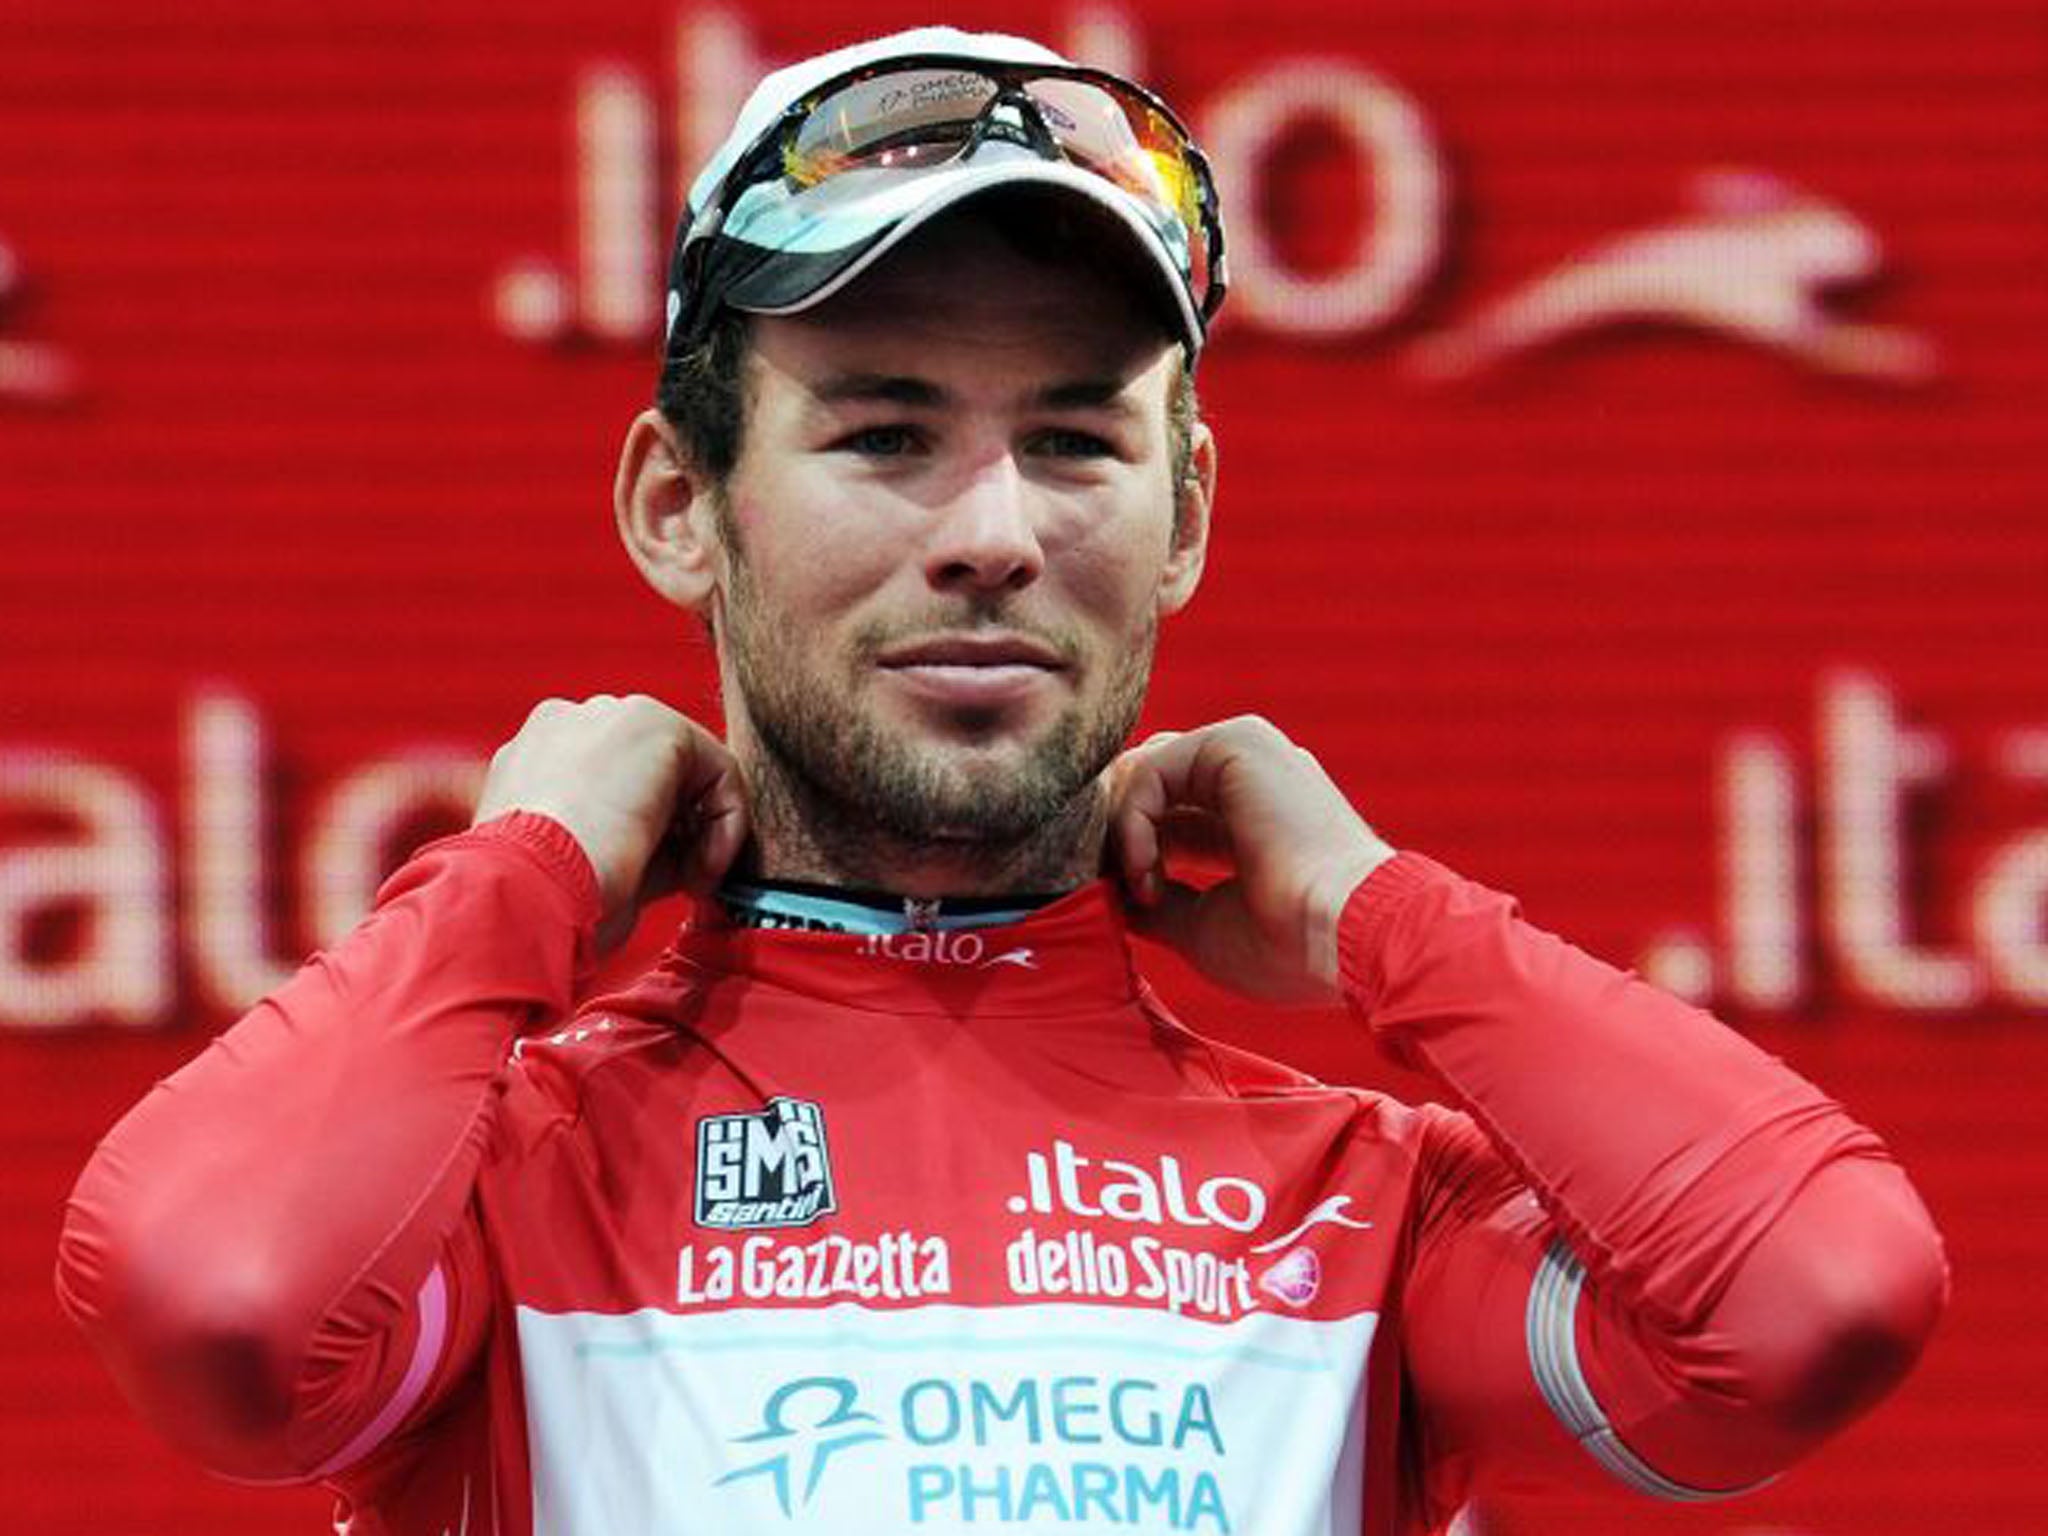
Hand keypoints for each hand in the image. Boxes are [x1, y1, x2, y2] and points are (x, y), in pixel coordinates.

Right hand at [472, 695, 748, 952]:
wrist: (526, 891)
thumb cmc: (543, 898)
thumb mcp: (583, 865)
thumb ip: (634, 839)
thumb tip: (689, 850)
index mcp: (535, 756)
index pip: (612, 783)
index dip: (648, 833)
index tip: (651, 879)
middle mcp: (568, 724)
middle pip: (652, 771)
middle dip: (679, 828)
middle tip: (685, 881)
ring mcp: (609, 715)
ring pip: (688, 769)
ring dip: (704, 830)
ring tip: (693, 881)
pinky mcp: (655, 725)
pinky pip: (718, 770)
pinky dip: (727, 822)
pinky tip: (704, 867)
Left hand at [1107, 717, 1394, 1002]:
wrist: (1350, 936)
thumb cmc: (1290, 945)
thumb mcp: (1203, 925)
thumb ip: (1159, 901)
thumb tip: (1112, 893)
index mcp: (1253, 819)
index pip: (1167, 815)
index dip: (1133, 856)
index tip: (1133, 906)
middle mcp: (1251, 778)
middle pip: (1150, 785)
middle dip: (1119, 836)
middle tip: (1121, 889)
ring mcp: (1247, 754)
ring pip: (1143, 772)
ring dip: (1123, 832)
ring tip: (1140, 887)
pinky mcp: (1236, 742)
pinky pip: (1148, 770)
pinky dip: (1132, 822)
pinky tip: (1146, 870)